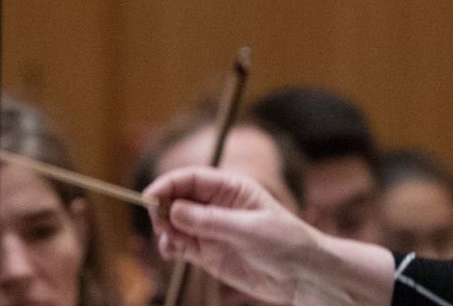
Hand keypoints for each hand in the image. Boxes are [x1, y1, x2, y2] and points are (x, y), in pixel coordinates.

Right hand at [145, 167, 314, 304]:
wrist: (302, 274)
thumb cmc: (285, 242)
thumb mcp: (249, 229)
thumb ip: (211, 221)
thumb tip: (174, 209)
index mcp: (232, 188)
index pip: (192, 178)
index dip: (168, 184)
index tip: (149, 197)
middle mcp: (218, 205)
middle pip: (178, 198)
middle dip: (162, 208)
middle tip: (160, 225)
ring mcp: (211, 229)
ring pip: (174, 222)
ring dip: (164, 229)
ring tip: (170, 243)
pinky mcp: (208, 252)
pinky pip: (179, 244)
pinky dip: (170, 246)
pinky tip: (171, 253)